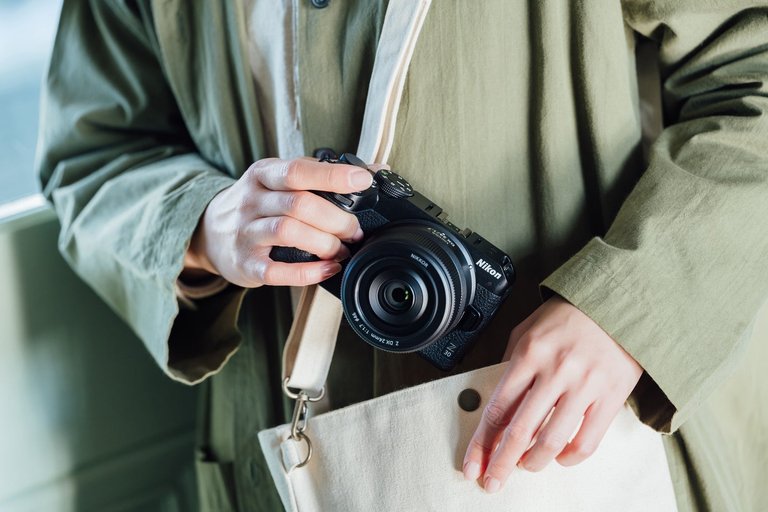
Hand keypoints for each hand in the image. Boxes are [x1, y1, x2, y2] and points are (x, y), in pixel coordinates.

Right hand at [183, 157, 372, 286]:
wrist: (208, 231)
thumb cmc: (258, 203)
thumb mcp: (279, 180)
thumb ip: (321, 174)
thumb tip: (375, 170)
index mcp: (264, 174)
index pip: (298, 170)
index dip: (332, 176)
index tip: (362, 181)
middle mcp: (252, 200)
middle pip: (299, 204)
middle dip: (336, 219)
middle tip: (355, 231)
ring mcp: (246, 232)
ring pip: (288, 232)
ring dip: (324, 243)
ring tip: (342, 250)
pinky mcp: (246, 263)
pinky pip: (276, 270)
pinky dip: (307, 272)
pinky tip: (327, 269)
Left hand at [462, 295, 642, 492]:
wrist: (619, 303)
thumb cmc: (570, 316)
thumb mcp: (528, 329)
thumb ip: (510, 362)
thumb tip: (496, 400)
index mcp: (529, 353)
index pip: (497, 408)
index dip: (482, 443)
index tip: (472, 464)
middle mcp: (555, 370)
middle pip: (520, 430)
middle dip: (501, 463)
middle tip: (492, 482)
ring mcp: (584, 385)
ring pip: (552, 441)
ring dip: (534, 462)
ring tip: (526, 465)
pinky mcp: (611, 396)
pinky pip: (587, 441)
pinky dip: (570, 458)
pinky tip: (561, 458)